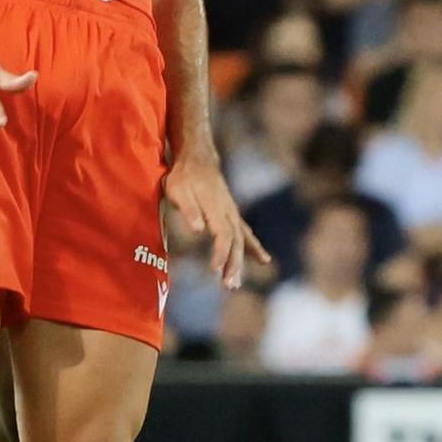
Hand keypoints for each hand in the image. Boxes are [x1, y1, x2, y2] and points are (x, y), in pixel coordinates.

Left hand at [165, 148, 269, 290]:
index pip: (222, 235)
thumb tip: (197, 229)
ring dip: (239, 262)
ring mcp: (233, 213)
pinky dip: (254, 247)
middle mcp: (228, 212)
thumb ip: (188, 209)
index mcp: (215, 208)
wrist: (198, 157)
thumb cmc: (184, 174)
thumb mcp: (177, 189)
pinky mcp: (232, 214)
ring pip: (241, 241)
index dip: (220, 253)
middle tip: (229, 285)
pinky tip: (264, 260)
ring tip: (235, 284)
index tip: (214, 270)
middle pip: (235, 242)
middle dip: (233, 264)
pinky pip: (246, 233)